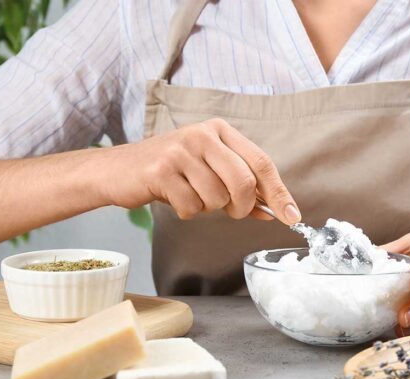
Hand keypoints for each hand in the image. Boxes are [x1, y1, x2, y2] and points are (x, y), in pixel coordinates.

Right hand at [102, 118, 300, 224]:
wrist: (118, 170)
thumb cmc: (169, 171)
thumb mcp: (208, 169)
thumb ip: (241, 185)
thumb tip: (273, 210)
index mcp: (219, 130)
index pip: (261, 163)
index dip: (279, 193)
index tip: (291, 217)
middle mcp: (202, 135)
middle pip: (244, 183)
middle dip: (241, 207)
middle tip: (231, 211)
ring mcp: (181, 151)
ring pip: (217, 199)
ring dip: (207, 208)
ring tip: (189, 193)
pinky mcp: (162, 171)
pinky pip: (192, 207)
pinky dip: (186, 211)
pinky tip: (173, 196)